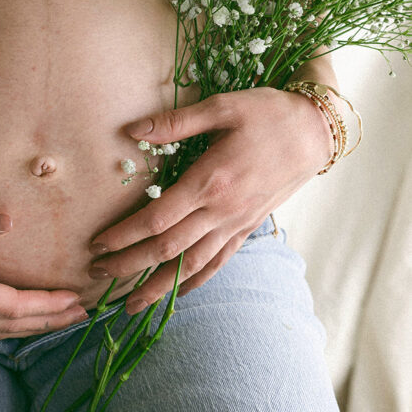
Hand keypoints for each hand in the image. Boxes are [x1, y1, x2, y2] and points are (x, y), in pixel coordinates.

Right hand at [0, 200, 86, 339]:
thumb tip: (7, 221)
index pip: (10, 306)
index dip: (46, 305)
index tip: (77, 300)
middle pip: (7, 325)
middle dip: (47, 321)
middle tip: (84, 317)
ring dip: (28, 326)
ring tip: (58, 320)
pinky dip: (2, 325)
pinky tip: (12, 319)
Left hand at [87, 86, 333, 313]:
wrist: (315, 132)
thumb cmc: (267, 113)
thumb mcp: (222, 107)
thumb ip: (175, 122)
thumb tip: (132, 129)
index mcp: (210, 181)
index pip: (156, 219)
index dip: (123, 235)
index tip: (97, 243)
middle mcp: (222, 211)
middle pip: (166, 248)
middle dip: (129, 265)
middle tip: (96, 273)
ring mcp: (236, 224)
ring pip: (190, 265)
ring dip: (157, 287)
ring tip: (129, 304)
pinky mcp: (247, 228)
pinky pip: (218, 262)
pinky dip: (195, 281)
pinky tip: (176, 295)